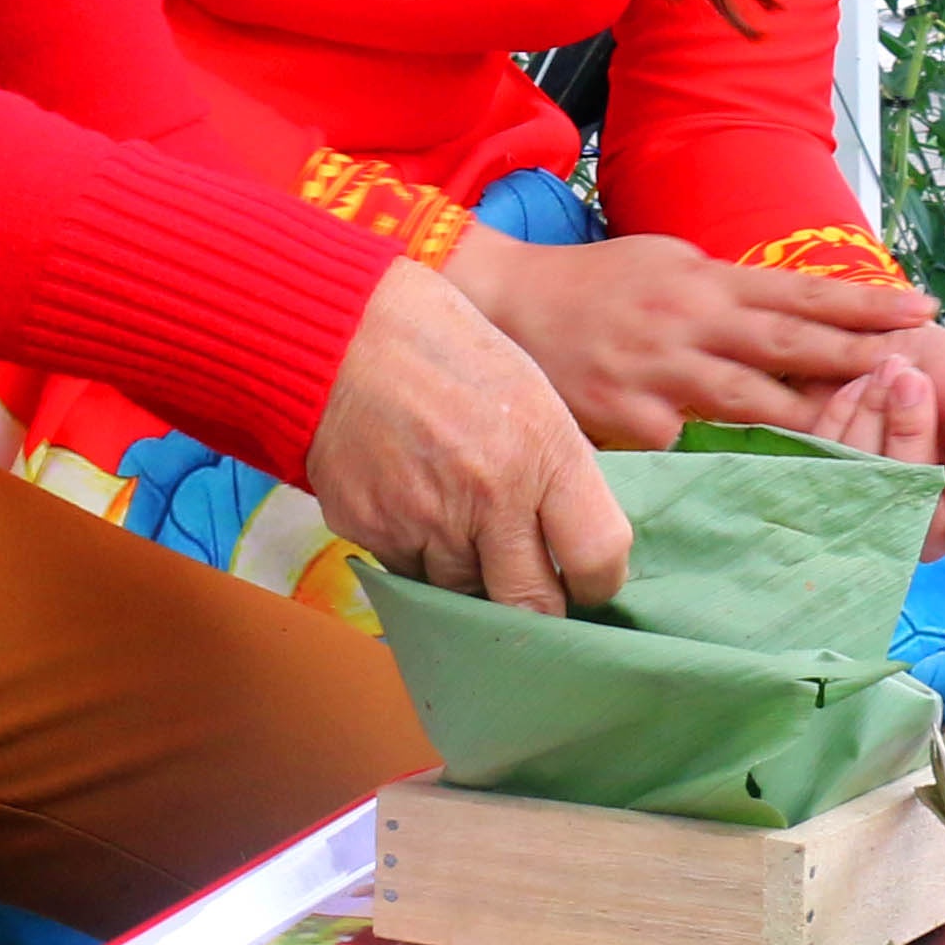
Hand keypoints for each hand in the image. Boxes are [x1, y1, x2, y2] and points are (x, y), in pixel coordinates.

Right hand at [305, 258, 631, 613]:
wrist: (346, 333)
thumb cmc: (449, 355)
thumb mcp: (531, 397)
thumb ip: (557, 476)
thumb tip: (575, 549)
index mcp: (543, 453)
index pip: (598, 559)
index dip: (599, 584)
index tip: (587, 583)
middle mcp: (490, 495)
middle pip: (531, 607)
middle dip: (535, 611)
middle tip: (530, 591)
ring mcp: (426, 519)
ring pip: (463, 595)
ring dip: (468, 577)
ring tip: (456, 523)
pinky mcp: (372, 530)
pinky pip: (407, 572)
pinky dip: (416, 554)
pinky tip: (411, 505)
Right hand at [448, 228, 930, 445]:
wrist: (503, 306)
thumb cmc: (593, 286)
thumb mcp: (667, 263)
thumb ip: (726, 290)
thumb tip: (794, 311)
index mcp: (702, 281)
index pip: (798, 292)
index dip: (862, 304)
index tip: (920, 310)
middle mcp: (688, 325)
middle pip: (788, 346)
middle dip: (857, 358)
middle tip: (918, 367)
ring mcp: (659, 378)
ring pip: (752, 406)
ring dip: (813, 420)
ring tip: (870, 433)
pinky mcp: (630, 424)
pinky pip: (693, 451)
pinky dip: (734, 465)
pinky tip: (775, 485)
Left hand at [805, 321, 944, 582]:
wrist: (900, 345)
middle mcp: (923, 524)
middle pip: (916, 519)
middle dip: (912, 438)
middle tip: (913, 379)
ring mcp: (870, 510)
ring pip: (865, 488)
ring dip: (876, 416)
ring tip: (891, 369)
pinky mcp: (827, 482)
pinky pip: (827, 462)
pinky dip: (844, 413)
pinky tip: (862, 384)